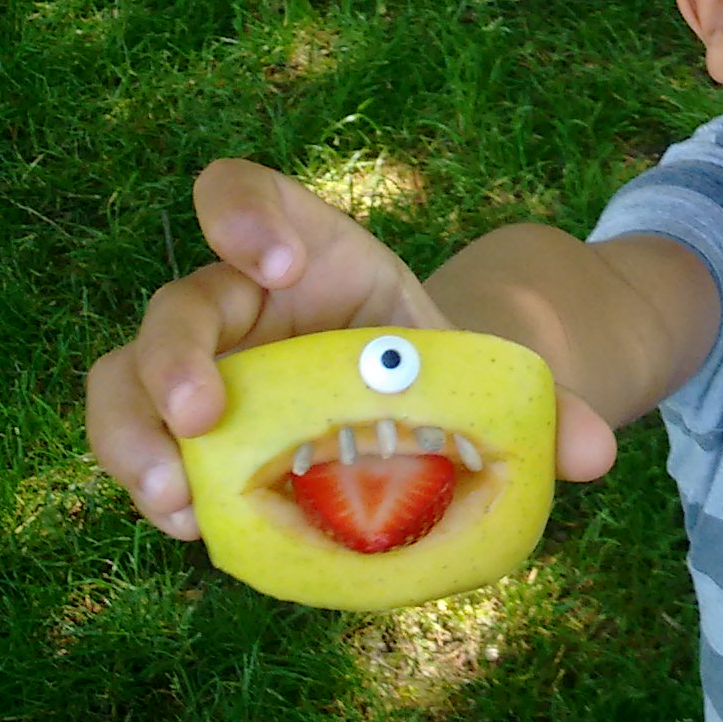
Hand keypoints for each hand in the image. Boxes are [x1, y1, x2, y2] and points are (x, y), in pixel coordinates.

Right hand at [85, 158, 616, 541]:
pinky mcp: (177, 433)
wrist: (407, 421)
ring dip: (133, 430)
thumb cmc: (440, 376)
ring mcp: (198, 368)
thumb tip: (598, 454)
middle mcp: (240, 301)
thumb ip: (543, 408)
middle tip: (205, 413)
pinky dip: (145, 481)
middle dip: (177, 351)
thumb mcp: (491, 378)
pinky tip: (187, 527)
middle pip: (178, 299)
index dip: (247, 213)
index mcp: (317, 256)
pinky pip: (133, 442)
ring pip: (125, 374)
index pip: (250, 194)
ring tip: (172, 499)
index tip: (284, 261)